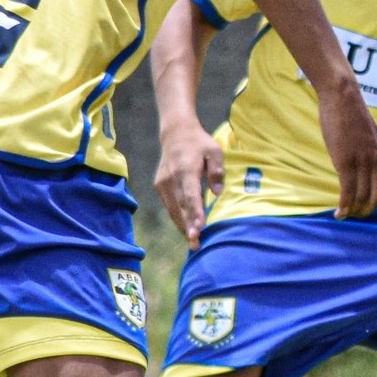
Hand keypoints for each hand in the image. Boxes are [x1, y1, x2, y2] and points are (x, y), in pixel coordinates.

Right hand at [155, 120, 223, 249]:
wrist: (175, 133)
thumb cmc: (199, 143)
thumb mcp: (214, 151)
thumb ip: (216, 170)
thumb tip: (217, 192)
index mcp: (185, 169)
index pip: (190, 195)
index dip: (195, 212)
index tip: (200, 227)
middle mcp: (171, 178)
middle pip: (180, 206)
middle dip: (188, 226)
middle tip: (196, 244)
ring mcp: (163, 183)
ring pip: (173, 209)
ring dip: (182, 227)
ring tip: (192, 243)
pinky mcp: (159, 185)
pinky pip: (169, 206)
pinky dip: (177, 219)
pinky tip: (186, 230)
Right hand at [318, 76, 376, 222]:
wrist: (343, 98)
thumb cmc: (352, 116)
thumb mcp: (370, 138)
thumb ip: (372, 155)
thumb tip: (367, 172)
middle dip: (368, 212)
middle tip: (357, 216)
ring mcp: (362, 162)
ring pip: (362, 197)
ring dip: (354, 210)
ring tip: (346, 214)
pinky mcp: (346, 161)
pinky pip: (347, 191)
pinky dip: (344, 206)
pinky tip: (338, 213)